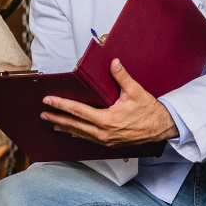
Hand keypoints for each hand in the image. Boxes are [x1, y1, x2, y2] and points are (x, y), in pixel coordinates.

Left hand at [41, 59, 177, 146]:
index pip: (78, 111)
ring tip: (53, 123)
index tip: (48, 101)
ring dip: (65, 127)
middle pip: (74, 124)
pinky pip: (89, 139)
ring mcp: (106, 140)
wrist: (162, 128)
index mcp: (107, 119)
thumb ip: (122, 77)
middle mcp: (104, 132)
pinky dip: (77, 134)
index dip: (61, 105)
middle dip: (57, 118)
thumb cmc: (149, 110)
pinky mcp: (110, 143)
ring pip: (80, 134)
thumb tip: (113, 62)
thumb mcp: (136, 91)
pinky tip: (71, 132)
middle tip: (43, 113)